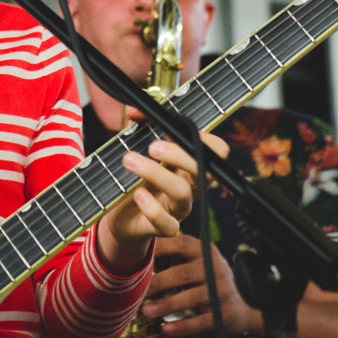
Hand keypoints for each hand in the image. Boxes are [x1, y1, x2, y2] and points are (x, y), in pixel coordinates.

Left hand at [96, 126, 228, 274]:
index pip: (215, 152)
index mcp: (189, 164)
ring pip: (182, 192)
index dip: (206, 140)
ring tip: (130, 161)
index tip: (176, 127)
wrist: (121, 216)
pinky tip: (138, 195)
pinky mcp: (163, 227)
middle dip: (179, 154)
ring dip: (156, 173)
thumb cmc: (136, 179)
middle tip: (152, 147)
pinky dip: (152, 209)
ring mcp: (179, 208)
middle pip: (202, 170)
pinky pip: (167, 223)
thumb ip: (138, 128)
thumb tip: (133, 109)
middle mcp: (190, 186)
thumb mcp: (137, 150)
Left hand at [145, 233, 260, 337]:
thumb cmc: (206, 279)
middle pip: (182, 273)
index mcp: (202, 250)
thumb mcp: (195, 261)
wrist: (239, 307)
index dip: (158, 249)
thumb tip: (136, 254)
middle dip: (158, 283)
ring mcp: (221, 290)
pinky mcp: (224, 312)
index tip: (136, 256)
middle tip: (138, 291)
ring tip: (147, 311)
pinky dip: (182, 326)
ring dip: (166, 305)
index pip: (179, 244)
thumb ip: (173, 254)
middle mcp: (214, 267)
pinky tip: (166, 329)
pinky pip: (200, 321)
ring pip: (191, 297)